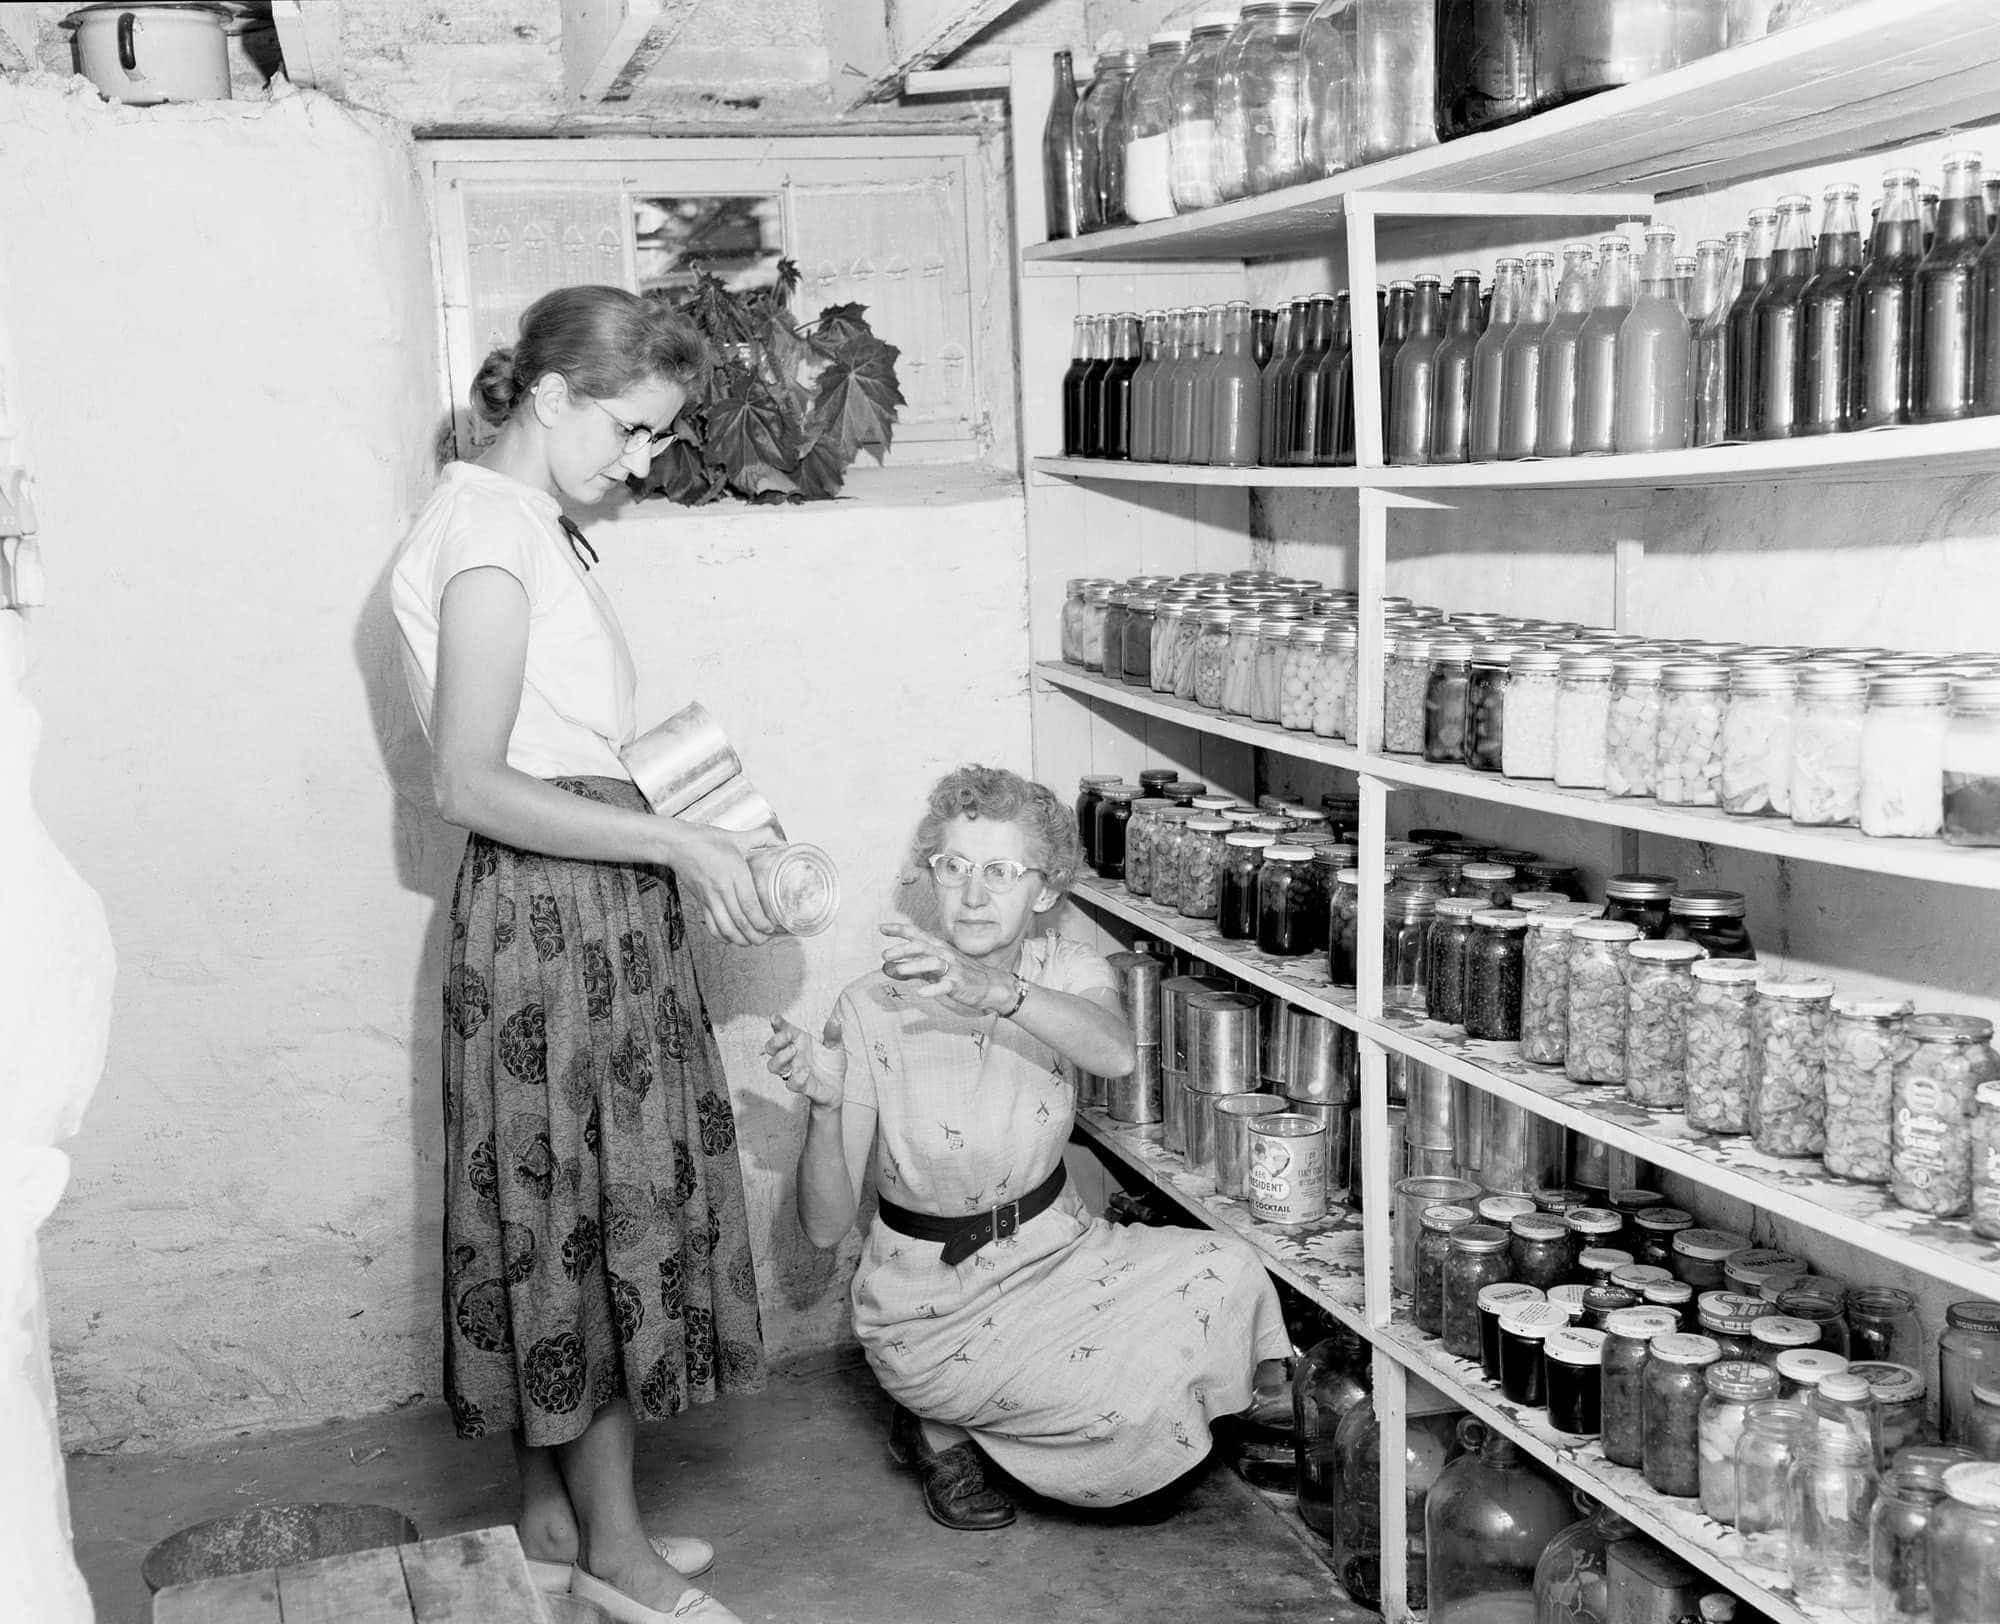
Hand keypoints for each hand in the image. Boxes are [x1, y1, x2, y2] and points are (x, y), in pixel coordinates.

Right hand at [668, 825, 774, 946]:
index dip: (761, 921)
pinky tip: (730, 938)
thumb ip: (762, 837)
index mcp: (735, 872)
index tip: (770, 927)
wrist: (679, 845)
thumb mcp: (738, 837)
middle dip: (754, 935)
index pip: (749, 904)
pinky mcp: (701, 902)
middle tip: (765, 939)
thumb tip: (781, 842)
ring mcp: (710, 897)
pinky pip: (711, 924)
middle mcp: (722, 888)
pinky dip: (721, 936)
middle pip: (740, 920)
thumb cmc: (707, 840)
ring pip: (725, 927)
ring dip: (739, 939)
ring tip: (751, 942)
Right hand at [763, 1013, 845, 1108]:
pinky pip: (791, 1083)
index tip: (774, 1017)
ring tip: (794, 1051)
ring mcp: (793, 1071)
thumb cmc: (831, 1064)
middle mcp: (791, 1056)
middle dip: (775, 1041)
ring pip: (773, 1066)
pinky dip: (797, 1077)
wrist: (837, 1087)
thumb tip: (835, 1020)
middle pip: (771, 1048)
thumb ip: (833, 1034)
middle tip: (787, 1036)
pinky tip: (806, 1071)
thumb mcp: (836, 1046)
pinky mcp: (799, 1086)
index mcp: (798, 1042)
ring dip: (780, 1058)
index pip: (783, 1030)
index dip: (777, 1023)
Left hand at [878, 921, 1012, 1018]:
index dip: (899, 930)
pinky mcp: (959, 984)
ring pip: (932, 963)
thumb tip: (888, 968)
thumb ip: (912, 968)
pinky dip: (933, 989)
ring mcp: (953, 968)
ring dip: (914, 965)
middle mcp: (945, 954)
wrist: (991, 985)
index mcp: (938, 947)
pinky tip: (920, 993)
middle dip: (903, 949)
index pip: (917, 934)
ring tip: (897, 970)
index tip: (882, 928)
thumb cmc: (960, 974)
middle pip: (922, 946)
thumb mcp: (935, 969)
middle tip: (885, 954)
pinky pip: (945, 985)